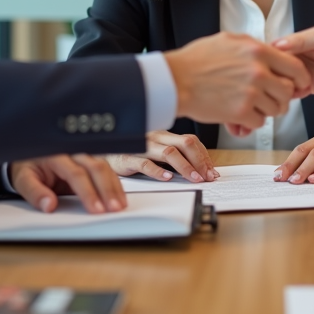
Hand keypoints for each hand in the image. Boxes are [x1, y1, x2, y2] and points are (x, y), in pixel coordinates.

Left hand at [8, 154, 125, 213]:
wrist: (29, 154)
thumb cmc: (28, 167)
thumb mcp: (23, 179)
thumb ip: (34, 193)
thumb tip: (48, 205)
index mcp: (56, 154)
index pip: (76, 173)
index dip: (87, 192)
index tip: (95, 209)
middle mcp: (74, 152)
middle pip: (96, 167)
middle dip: (107, 189)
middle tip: (113, 208)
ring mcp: (84, 154)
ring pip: (105, 167)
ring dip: (114, 187)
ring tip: (119, 205)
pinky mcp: (90, 161)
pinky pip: (106, 170)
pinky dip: (114, 184)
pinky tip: (119, 197)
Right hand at [105, 131, 219, 182]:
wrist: (102, 151)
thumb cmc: (131, 152)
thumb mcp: (155, 151)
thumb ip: (174, 157)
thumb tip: (199, 169)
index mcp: (164, 135)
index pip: (191, 141)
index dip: (204, 156)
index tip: (212, 171)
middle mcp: (156, 137)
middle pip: (185, 143)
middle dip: (200, 161)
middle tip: (207, 177)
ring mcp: (143, 146)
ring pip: (169, 152)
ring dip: (185, 167)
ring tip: (194, 179)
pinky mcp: (128, 158)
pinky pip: (145, 163)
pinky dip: (158, 171)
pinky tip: (167, 178)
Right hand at [165, 32, 309, 128]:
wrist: (174, 80)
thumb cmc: (197, 60)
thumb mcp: (229, 41)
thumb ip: (254, 46)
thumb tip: (271, 50)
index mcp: (258, 51)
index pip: (295, 67)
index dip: (300, 78)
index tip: (298, 84)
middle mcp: (259, 71)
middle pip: (288, 91)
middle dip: (282, 97)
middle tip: (271, 98)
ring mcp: (251, 93)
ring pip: (276, 109)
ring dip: (267, 110)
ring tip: (253, 106)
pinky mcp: (241, 112)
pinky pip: (260, 122)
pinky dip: (252, 121)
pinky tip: (241, 114)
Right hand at [273, 25, 313, 106]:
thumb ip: (301, 40)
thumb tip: (278, 44)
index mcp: (298, 42)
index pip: (276, 47)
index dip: (268, 54)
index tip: (262, 61)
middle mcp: (297, 58)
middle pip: (275, 66)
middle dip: (271, 71)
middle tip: (271, 76)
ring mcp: (301, 73)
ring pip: (281, 80)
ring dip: (279, 84)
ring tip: (281, 86)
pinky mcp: (307, 88)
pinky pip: (292, 92)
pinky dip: (289, 95)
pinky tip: (292, 94)